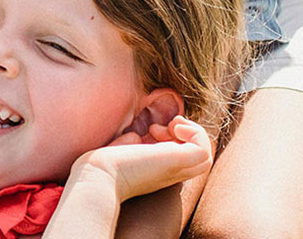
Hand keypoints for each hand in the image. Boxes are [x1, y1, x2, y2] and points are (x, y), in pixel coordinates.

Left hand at [74, 116, 214, 200]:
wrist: (98, 177)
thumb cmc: (100, 167)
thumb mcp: (120, 151)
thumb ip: (130, 143)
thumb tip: (136, 136)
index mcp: (156, 171)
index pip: (180, 155)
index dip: (172, 137)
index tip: (151, 129)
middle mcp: (169, 174)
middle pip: (196, 157)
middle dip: (184, 134)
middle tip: (161, 127)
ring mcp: (176, 170)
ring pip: (205, 154)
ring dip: (192, 132)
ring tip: (171, 125)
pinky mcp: (178, 162)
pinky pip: (204, 148)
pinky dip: (195, 132)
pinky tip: (173, 126)